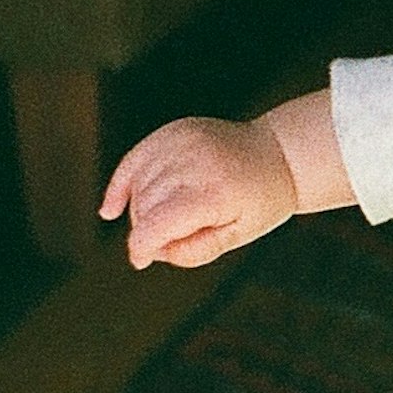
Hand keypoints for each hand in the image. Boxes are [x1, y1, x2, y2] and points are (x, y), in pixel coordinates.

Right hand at [100, 114, 297, 268]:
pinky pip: (134, 159)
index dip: (141, 248)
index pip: (156, 225)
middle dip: (150, 230)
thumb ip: (195, 251)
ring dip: (142, 209)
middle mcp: (195, 162)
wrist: (279, 153)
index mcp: (214, 193)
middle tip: (177, 238)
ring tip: (173, 217)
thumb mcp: (238, 235)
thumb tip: (152, 252)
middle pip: (145, 207)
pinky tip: (112, 208)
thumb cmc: (262, 201)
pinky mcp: (174, 131)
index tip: (141, 262)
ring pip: (138, 186)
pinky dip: (121, 183)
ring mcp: (182, 142)